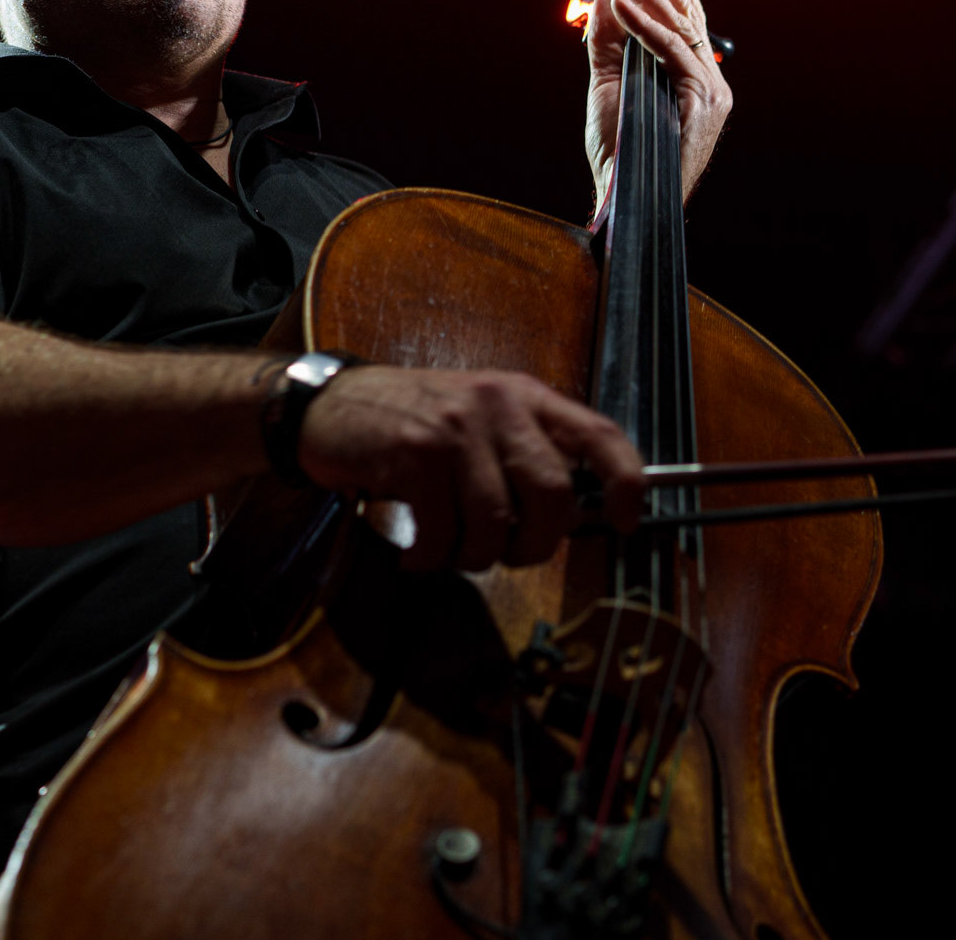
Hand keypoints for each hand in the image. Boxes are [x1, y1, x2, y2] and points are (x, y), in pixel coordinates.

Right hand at [295, 366, 645, 571]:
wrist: (329, 405)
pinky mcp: (415, 455)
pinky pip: (444, 533)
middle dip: (536, 545)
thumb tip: (573, 517)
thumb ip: (526, 455)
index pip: (600, 435)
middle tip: (509, 556)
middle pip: (553, 496)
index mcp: (525, 396)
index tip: (627, 521)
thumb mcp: (480, 420)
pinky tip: (416, 552)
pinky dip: (432, 558)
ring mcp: (456, 429)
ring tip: (450, 551)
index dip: (626, 484)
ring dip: (475, 556)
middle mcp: (497, 405)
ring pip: (497, 523)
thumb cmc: (410, 419)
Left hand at [584, 0, 733, 210]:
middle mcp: (708, 81)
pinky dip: (644, 26)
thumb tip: (603, 1)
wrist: (624, 195)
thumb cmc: (618, 149)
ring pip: (678, 29)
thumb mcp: (608, 85)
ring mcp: (711, 90)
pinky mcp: (704, 101)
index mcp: (691, 77)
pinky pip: (670, 52)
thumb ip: (608, 45)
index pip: (682, 20)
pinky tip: (624, 4)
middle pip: (686, 16)